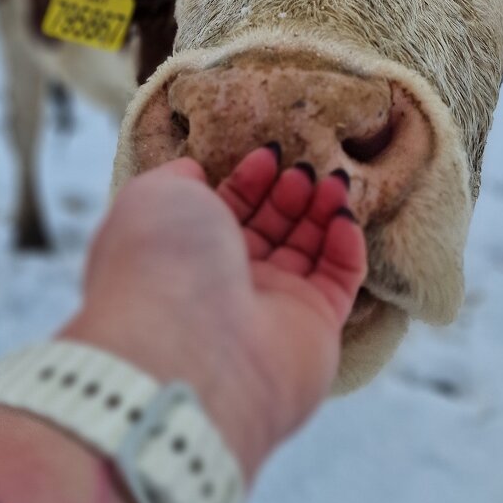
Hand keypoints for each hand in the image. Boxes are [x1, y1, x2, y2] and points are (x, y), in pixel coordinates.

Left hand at [65, 147, 366, 480]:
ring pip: (308, 252)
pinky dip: (347, 247)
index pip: (227, 212)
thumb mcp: (154, 197)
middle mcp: (226, 286)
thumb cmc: (162, 263)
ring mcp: (271, 310)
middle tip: (305, 169)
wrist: (188, 348)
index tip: (270, 154)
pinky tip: (343, 216)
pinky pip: (340, 282)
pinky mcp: (315, 331)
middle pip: (269, 230)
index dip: (249, 180)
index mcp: (185, 256)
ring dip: (322, 211)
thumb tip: (196, 171)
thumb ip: (177, 178)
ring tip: (333, 181)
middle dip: (289, 193)